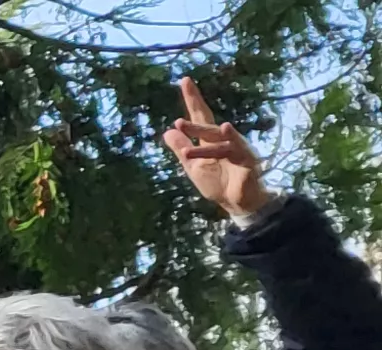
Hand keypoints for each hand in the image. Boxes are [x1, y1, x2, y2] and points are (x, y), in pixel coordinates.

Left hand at [166, 77, 274, 219]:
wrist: (236, 203)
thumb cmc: (218, 182)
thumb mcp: (193, 166)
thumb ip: (182, 148)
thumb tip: (168, 131)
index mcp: (210, 140)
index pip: (200, 116)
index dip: (193, 99)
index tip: (184, 80)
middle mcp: (224, 139)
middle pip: (208, 125)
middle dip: (195, 120)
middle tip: (179, 121)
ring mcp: (237, 147)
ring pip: (218, 139)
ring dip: (201, 140)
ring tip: (185, 142)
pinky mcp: (247, 159)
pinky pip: (234, 149)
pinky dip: (228, 143)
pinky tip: (225, 130)